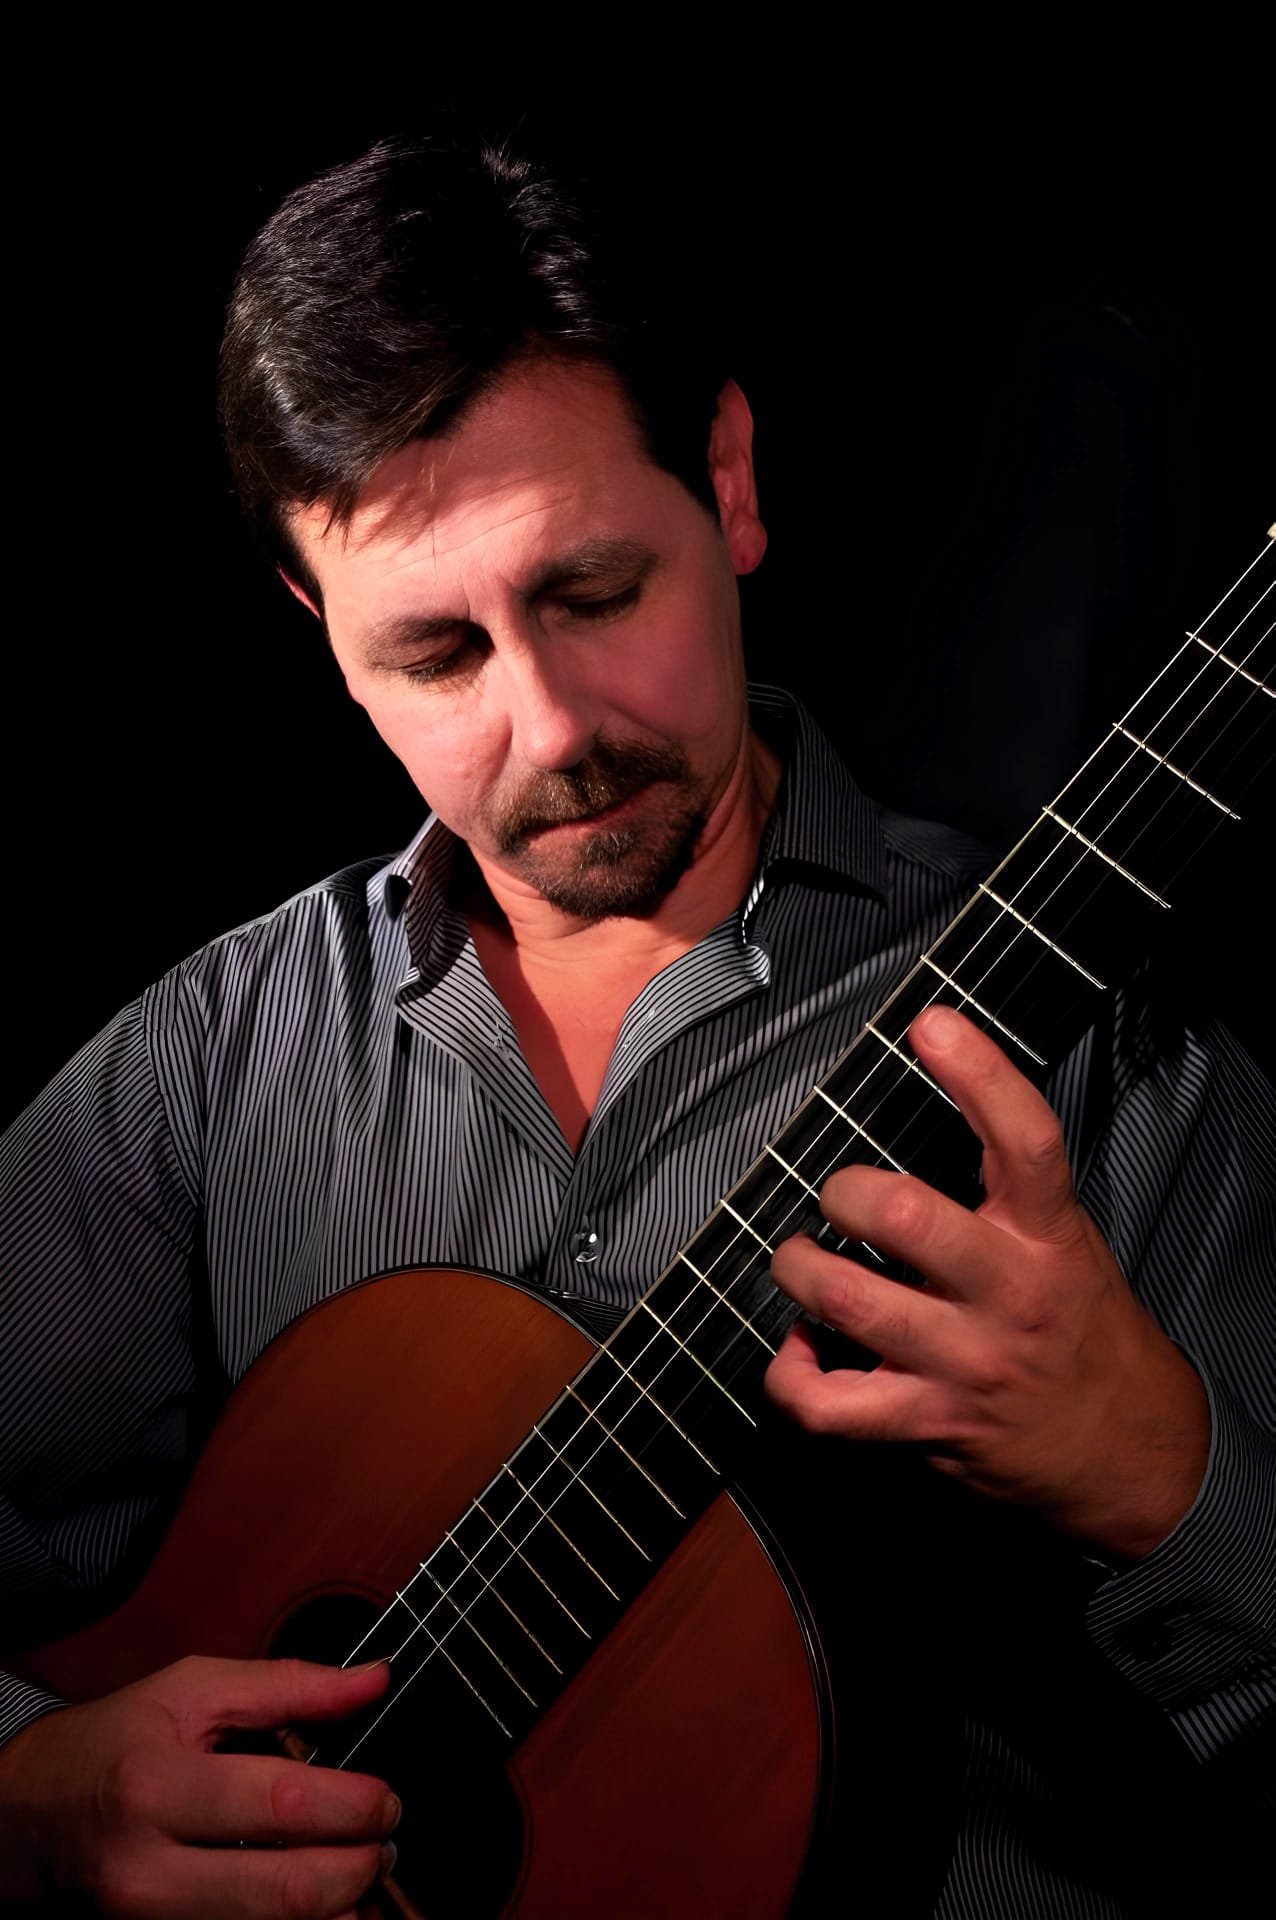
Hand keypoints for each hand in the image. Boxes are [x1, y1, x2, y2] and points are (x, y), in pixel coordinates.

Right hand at [0, 1654, 398, 1917]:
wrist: (11, 1823)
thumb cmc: (104, 1749)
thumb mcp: (187, 1692)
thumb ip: (287, 1686)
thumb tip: (375, 1679)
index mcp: (156, 1787)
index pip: (284, 1803)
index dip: (357, 1805)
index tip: (387, 1799)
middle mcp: (146, 1871)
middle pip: (287, 1891)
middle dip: (360, 1868)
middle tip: (385, 1841)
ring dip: (336, 1912)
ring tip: (358, 1875)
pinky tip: (314, 1907)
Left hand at [767, 1004, 1209, 1559]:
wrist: (1127, 1455)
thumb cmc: (1080, 1336)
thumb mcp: (1067, 1247)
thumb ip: (1005, 1195)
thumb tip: (926, 1118)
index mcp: (1048, 1239)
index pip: (1024, 1140)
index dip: (979, 1074)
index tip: (932, 1026)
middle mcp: (1007, 1295)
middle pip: (905, 1216)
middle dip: (843, 1193)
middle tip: (837, 1198)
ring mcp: (963, 1363)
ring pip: (848, 1300)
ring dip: (800, 1269)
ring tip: (801, 1261)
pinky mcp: (926, 1424)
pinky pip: (827, 1405)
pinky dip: (789, 1376)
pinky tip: (797, 1353)